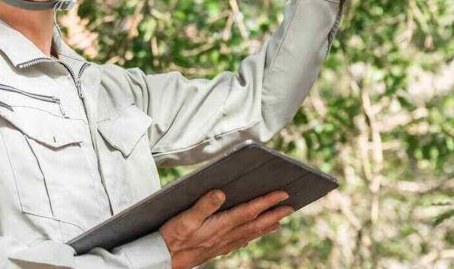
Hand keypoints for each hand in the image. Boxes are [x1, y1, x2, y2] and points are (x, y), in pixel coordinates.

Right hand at [158, 189, 291, 268]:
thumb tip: (221, 193)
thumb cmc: (172, 238)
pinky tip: (251, 237)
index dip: (268, 202)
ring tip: (278, 222)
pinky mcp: (215, 249)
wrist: (163, 260)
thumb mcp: (184, 218)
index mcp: (220, 226)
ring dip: (265, 227)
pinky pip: (239, 242)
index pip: (250, 211)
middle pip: (255, 224)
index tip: (283, 194)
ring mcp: (221, 244)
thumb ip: (203, 205)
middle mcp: (225, 236)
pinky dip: (250, 237)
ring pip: (250, 235)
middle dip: (274, 215)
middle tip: (290, 208)